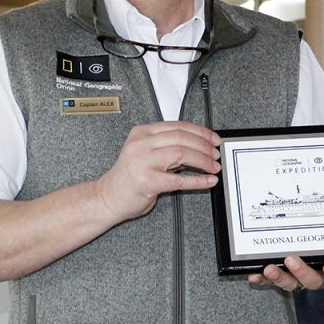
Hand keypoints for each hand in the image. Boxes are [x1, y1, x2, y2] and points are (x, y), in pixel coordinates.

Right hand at [95, 121, 220, 224]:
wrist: (107, 197)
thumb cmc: (128, 177)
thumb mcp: (144, 153)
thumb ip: (167, 147)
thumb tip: (199, 146)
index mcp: (142, 133)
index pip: (177, 126)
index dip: (200, 132)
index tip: (214, 139)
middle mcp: (141, 144)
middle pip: (182, 138)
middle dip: (204, 146)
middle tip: (216, 154)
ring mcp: (142, 162)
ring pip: (181, 153)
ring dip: (203, 160)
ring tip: (214, 166)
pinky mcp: (146, 182)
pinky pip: (178, 180)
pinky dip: (197, 180)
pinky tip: (208, 181)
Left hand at [248, 256, 323, 291]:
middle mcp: (323, 277)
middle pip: (313, 281)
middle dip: (301, 271)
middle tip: (292, 260)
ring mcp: (305, 278)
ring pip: (293, 283)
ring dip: (280, 277)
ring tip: (269, 268)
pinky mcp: (289, 278)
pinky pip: (276, 282)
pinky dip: (264, 280)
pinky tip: (253, 276)